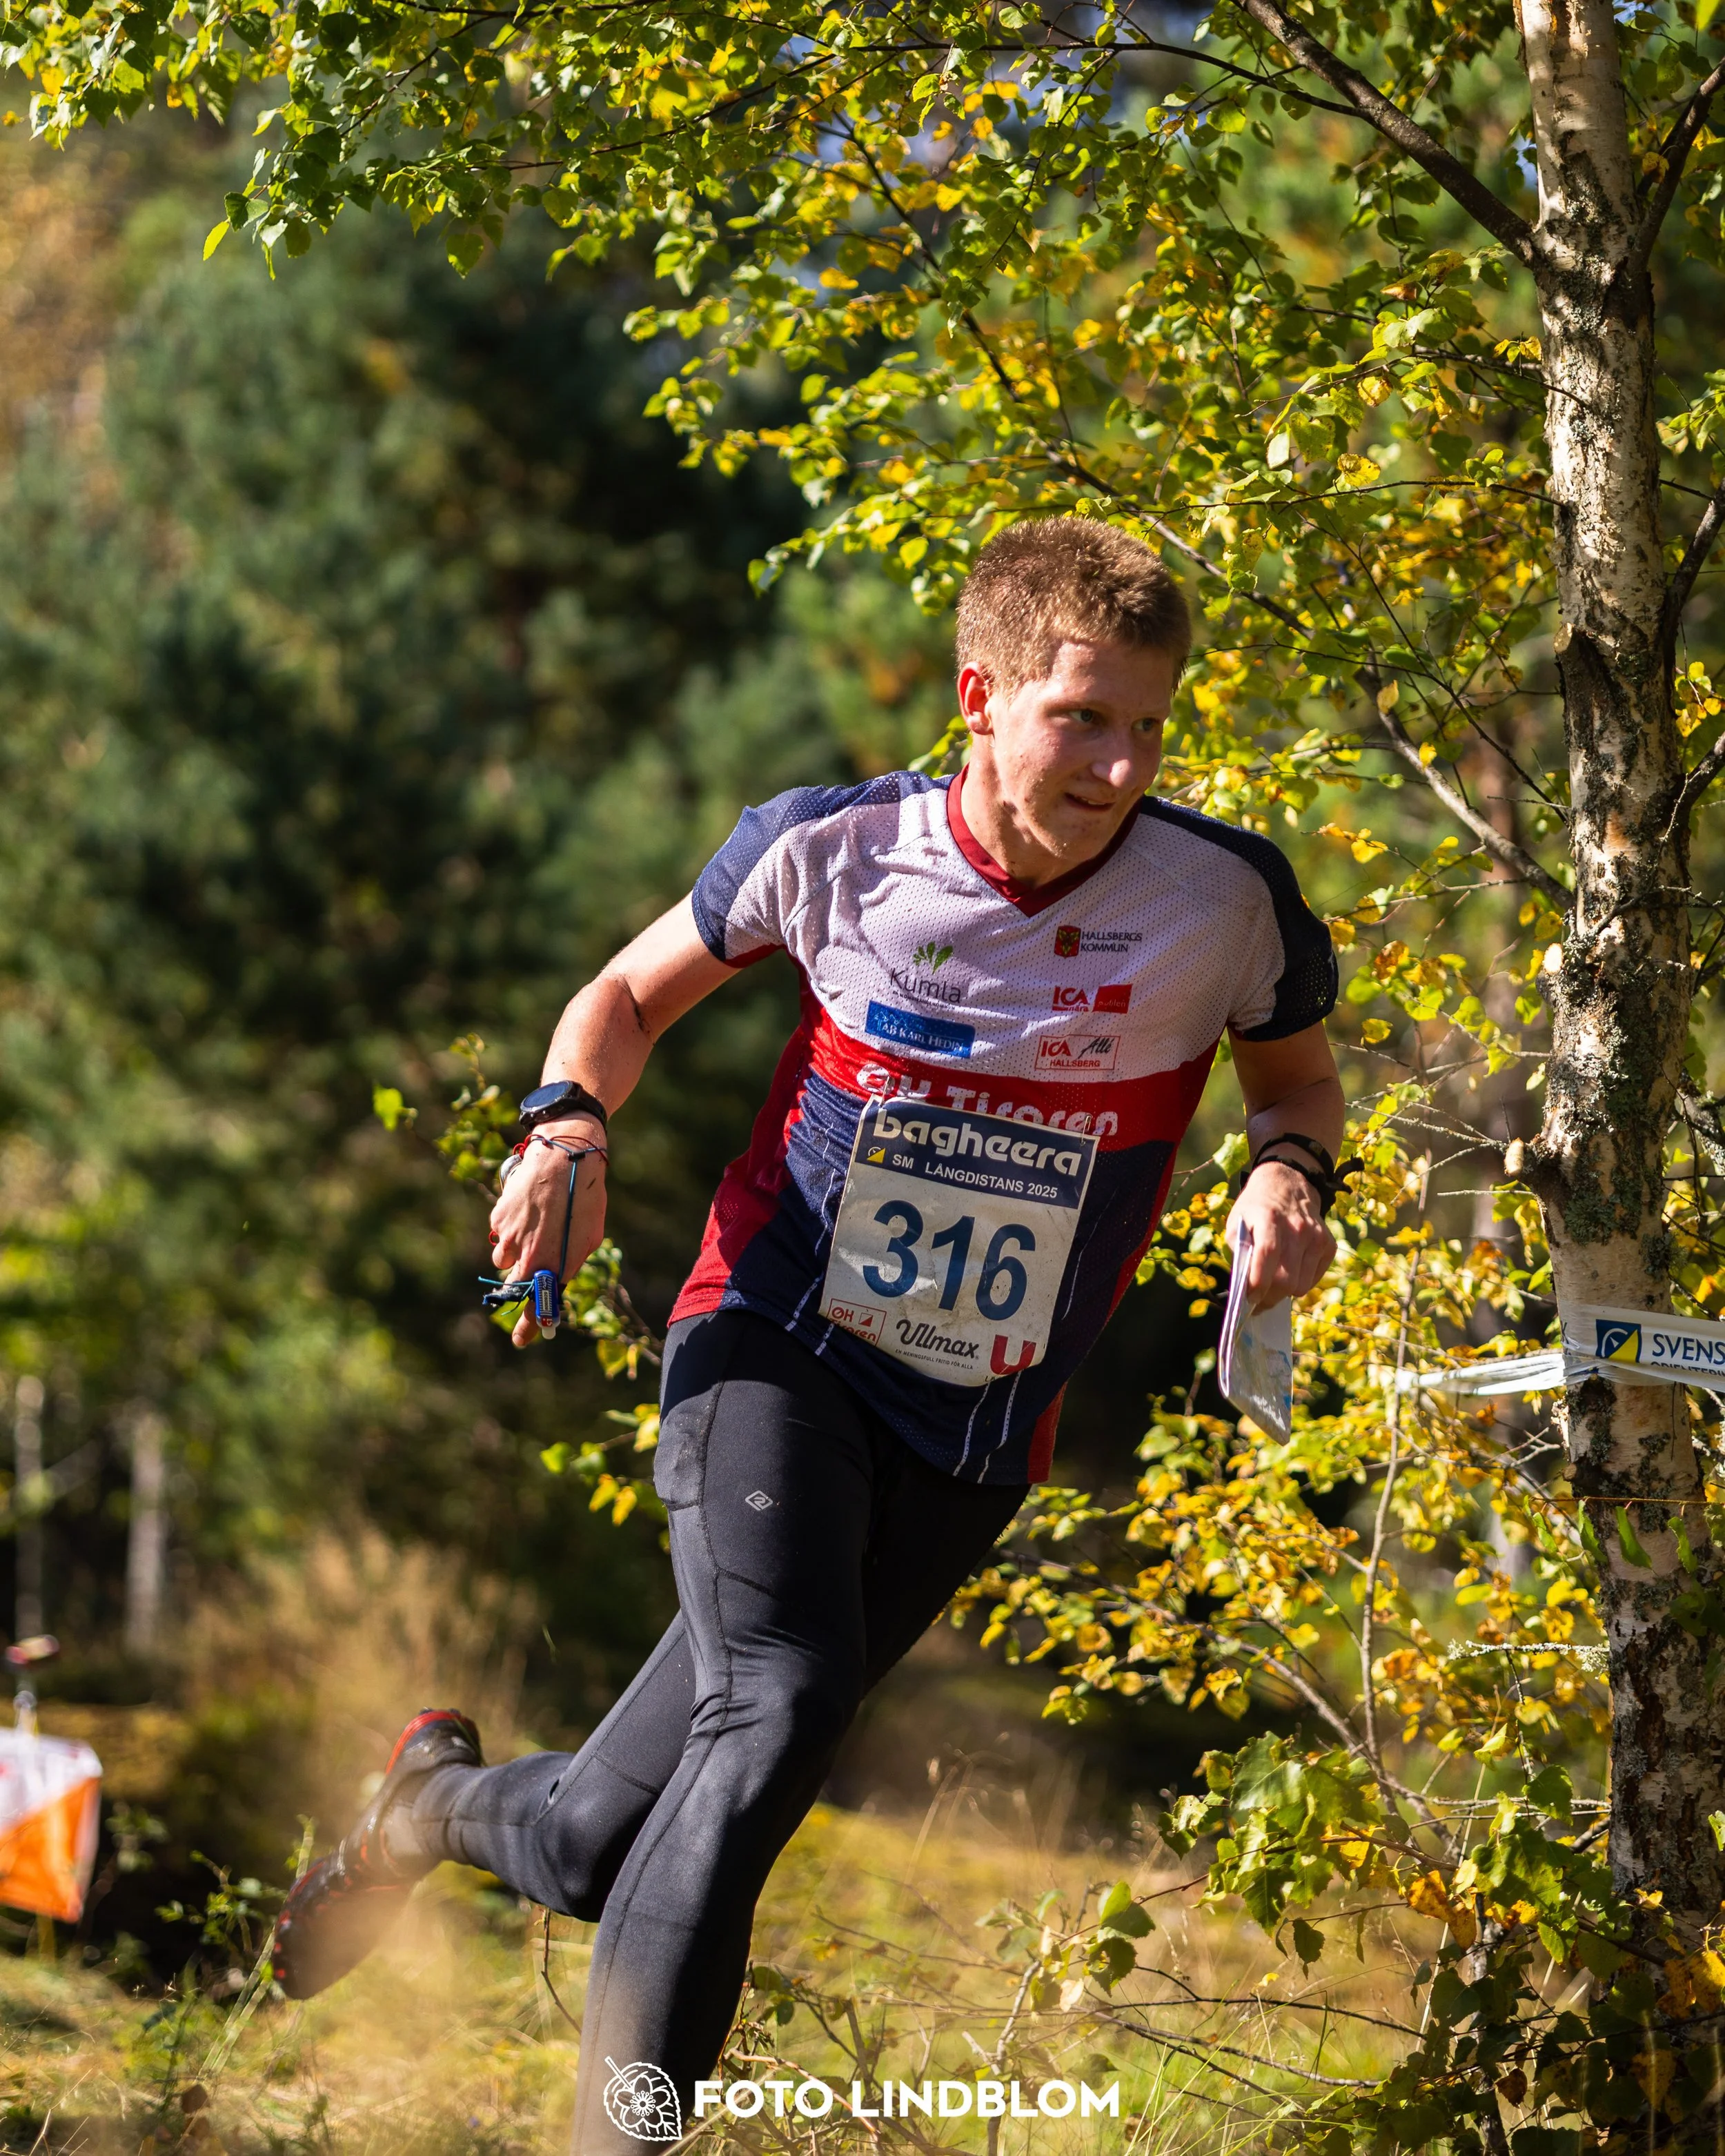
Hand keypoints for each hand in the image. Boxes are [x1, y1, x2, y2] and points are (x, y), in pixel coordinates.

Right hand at [487, 1118, 607, 1346]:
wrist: (565, 1155)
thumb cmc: (585, 1197)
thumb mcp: (589, 1236)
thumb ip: (571, 1264)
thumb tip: (558, 1282)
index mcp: (552, 1263)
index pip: (535, 1305)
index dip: (530, 1325)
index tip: (523, 1340)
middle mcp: (526, 1255)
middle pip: (514, 1285)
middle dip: (521, 1284)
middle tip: (532, 1268)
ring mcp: (508, 1236)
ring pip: (505, 1259)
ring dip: (516, 1254)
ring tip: (537, 1229)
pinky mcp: (498, 1218)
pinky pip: (502, 1234)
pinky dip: (512, 1229)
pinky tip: (529, 1210)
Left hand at [1225, 1160, 1335, 1312]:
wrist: (1289, 1185)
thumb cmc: (1257, 1209)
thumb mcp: (1237, 1221)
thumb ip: (1238, 1250)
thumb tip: (1243, 1284)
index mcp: (1270, 1218)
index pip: (1267, 1255)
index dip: (1258, 1283)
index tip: (1249, 1299)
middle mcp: (1297, 1227)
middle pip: (1286, 1279)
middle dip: (1269, 1297)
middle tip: (1258, 1300)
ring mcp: (1316, 1237)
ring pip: (1301, 1286)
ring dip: (1284, 1291)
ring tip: (1273, 1281)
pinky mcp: (1329, 1245)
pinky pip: (1313, 1280)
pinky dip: (1300, 1282)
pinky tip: (1290, 1269)